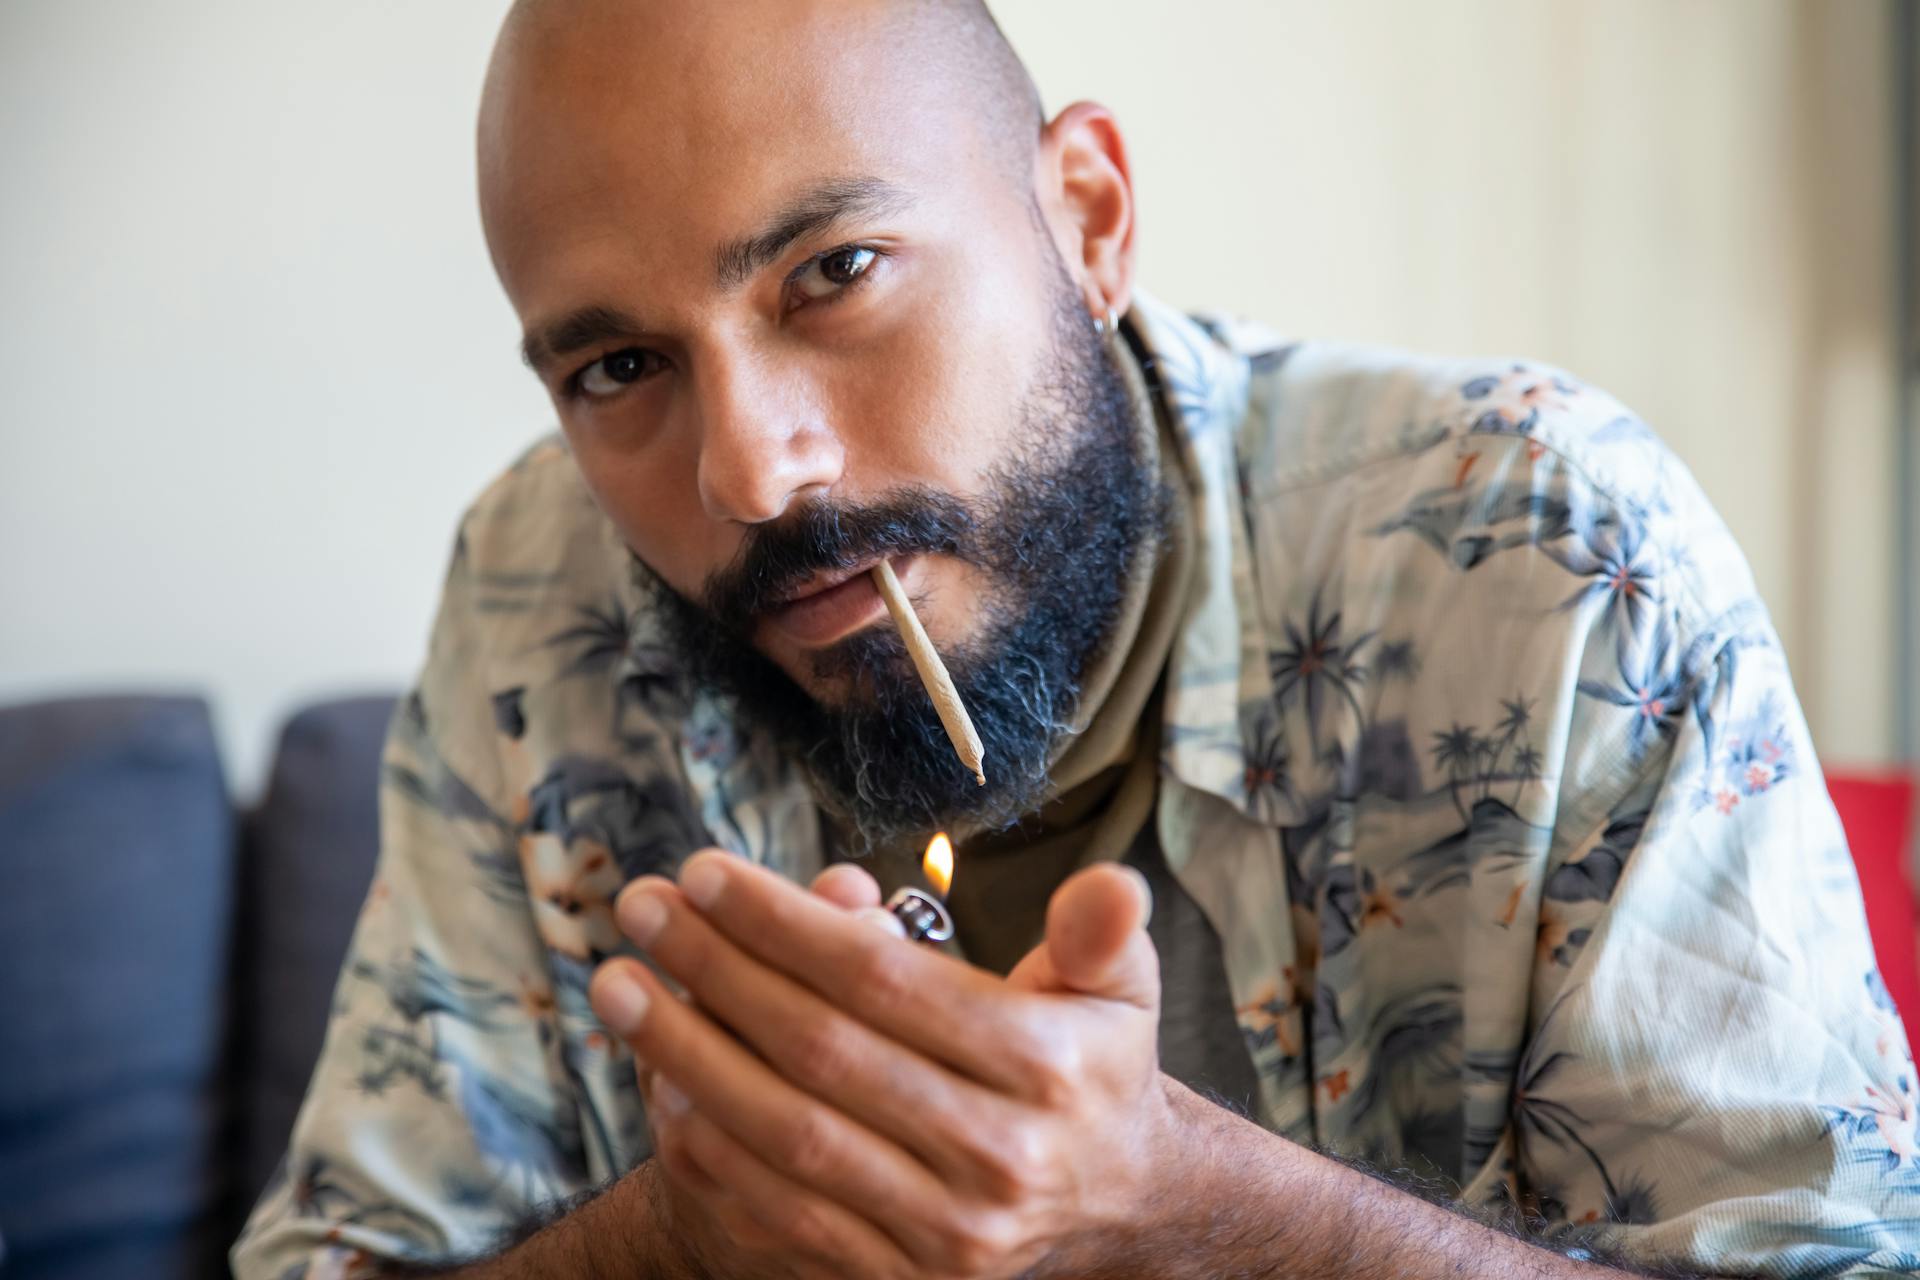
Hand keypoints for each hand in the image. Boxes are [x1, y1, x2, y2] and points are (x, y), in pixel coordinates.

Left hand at [588, 850, 1183, 1279]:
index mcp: (1047, 1070)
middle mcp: (998, 1161)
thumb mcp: (1119, 986)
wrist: (1111, 1206)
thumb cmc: (1089, 1064)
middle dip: (716, 970)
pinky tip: (659, 1081)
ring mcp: (944, 1236)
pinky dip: (709, 1146)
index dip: (784, 926)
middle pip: (823, 1053)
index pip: (886, 984)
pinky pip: (779, 1212)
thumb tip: (1112, 886)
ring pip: (787, 1135)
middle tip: (641, 907)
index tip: (704, 872)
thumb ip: (1102, 932)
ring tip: (618, 985)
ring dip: (685, 1054)